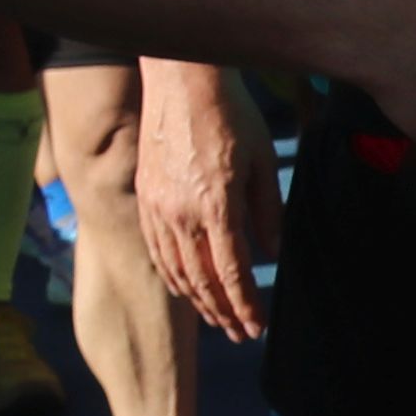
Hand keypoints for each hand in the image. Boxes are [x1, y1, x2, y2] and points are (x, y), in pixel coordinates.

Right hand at [139, 57, 275, 340]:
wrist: (182, 82)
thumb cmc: (232, 116)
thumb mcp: (263, 162)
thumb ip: (267, 212)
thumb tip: (271, 254)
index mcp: (217, 206)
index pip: (232, 273)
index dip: (246, 305)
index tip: (257, 327)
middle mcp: (182, 214)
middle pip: (202, 280)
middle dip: (224, 313)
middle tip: (240, 333)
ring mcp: (158, 208)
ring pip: (176, 270)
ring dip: (198, 300)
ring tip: (217, 318)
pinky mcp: (144, 198)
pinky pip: (156, 250)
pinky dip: (172, 275)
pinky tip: (184, 287)